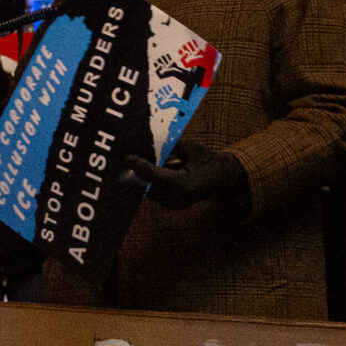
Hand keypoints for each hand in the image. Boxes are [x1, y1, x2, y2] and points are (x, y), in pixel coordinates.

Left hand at [126, 143, 247, 213]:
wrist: (222, 177)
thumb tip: (152, 140)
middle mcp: (180, 197)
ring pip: (149, 193)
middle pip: (149, 188)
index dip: (142, 167)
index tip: (129, 158)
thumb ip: (172, 145)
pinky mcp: (172, 204)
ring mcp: (176, 204)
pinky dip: (146, 184)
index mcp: (187, 183)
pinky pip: (154, 195)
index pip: (158, 176)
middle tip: (124, 162)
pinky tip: (138, 173)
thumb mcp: (192, 148)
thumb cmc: (208, 160)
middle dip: (135, 176)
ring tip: (128, 166)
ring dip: (139, 181)